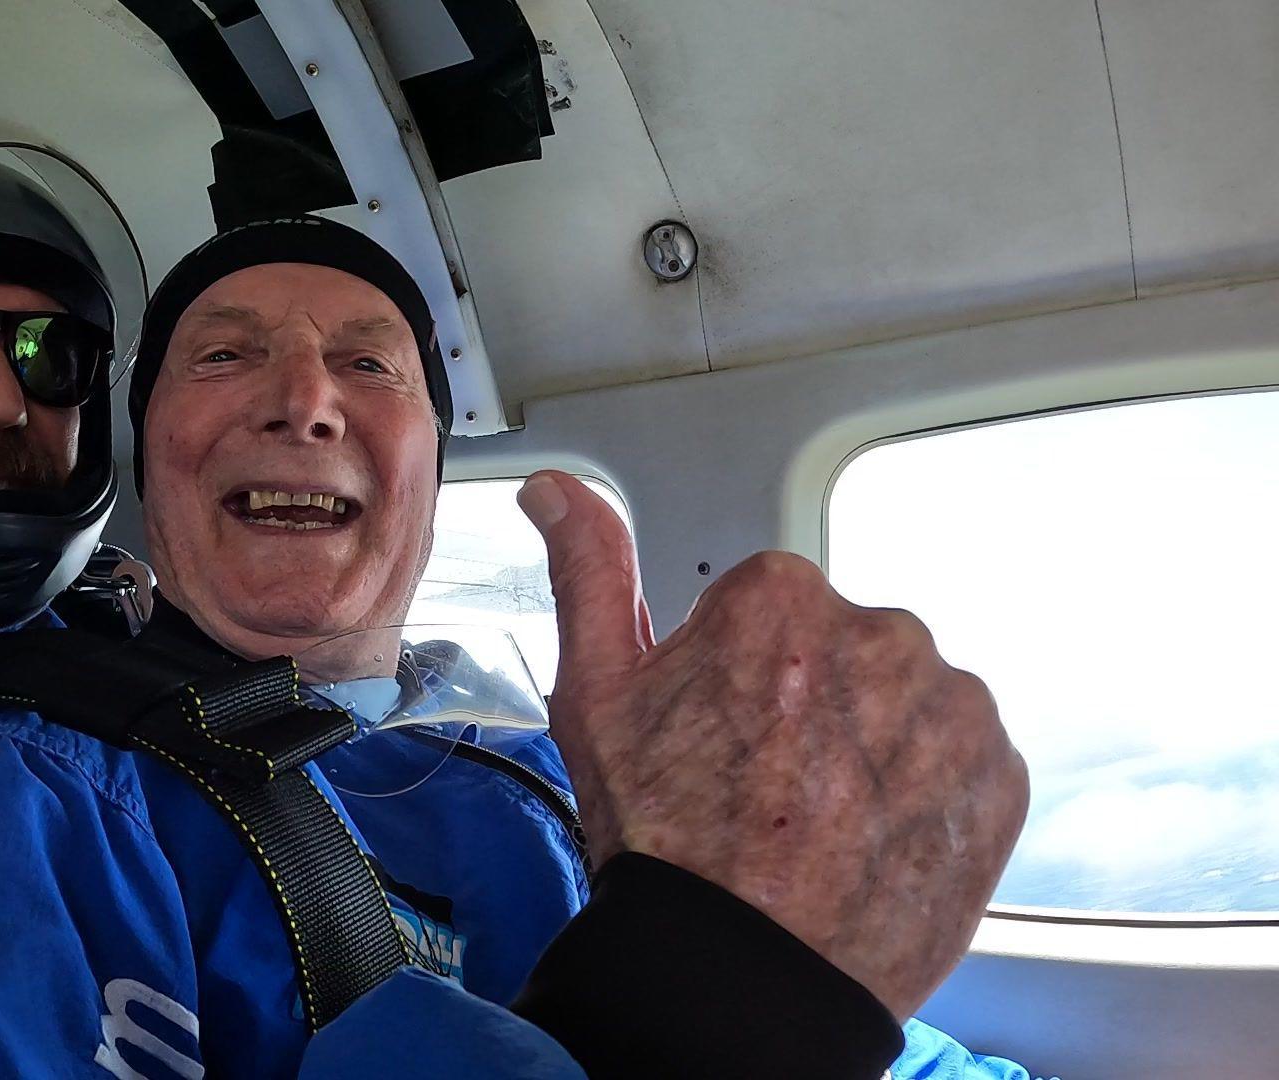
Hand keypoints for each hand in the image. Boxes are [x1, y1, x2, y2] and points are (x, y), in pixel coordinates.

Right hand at [518, 471, 1027, 1019]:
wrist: (745, 974)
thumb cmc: (666, 843)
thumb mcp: (598, 698)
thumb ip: (589, 574)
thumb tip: (559, 491)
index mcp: (779, 600)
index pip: (770, 612)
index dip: (736, 679)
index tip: (721, 738)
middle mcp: (878, 631)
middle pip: (842, 650)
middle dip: (811, 704)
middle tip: (766, 787)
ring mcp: (951, 705)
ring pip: (904, 704)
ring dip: (874, 747)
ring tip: (820, 822)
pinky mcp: (1002, 774)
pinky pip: (961, 760)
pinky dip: (926, 793)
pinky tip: (871, 839)